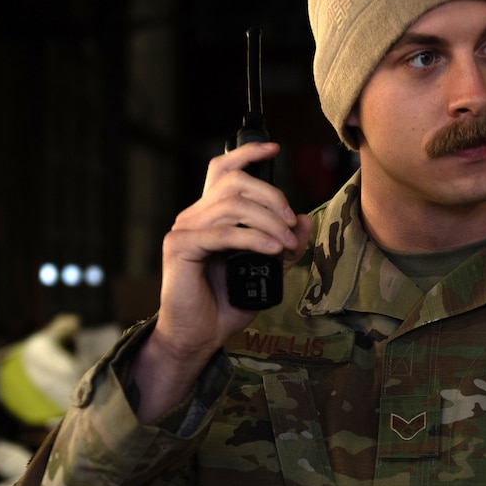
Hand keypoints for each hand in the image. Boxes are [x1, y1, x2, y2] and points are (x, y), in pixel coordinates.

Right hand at [130, 141, 311, 420]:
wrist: (198, 336)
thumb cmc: (225, 305)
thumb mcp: (266, 272)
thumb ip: (284, 246)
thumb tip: (305, 221)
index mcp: (210, 215)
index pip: (223, 170)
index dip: (248, 154)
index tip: (274, 149)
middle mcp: (194, 216)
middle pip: (234, 183)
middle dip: (271, 197)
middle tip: (291, 223)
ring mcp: (184, 229)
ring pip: (232, 206)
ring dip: (268, 222)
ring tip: (286, 243)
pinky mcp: (180, 247)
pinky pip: (222, 233)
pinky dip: (253, 239)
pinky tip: (273, 250)